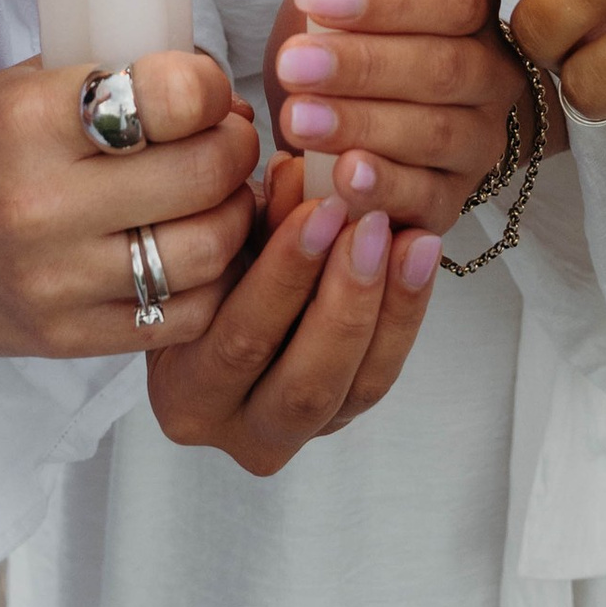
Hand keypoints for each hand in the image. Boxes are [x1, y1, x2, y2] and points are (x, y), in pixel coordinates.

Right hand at [0, 48, 265, 368]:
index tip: (205, 90)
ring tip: (217, 196)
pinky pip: (181, 317)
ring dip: (233, 216)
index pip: (172, 98)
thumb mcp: (16, 90)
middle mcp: (42, 205)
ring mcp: (56, 282)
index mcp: (28, 122)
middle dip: (236, 147)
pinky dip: (210, 283)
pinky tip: (193, 252)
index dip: (210, 87)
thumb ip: (109, 82)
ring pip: (207, 251)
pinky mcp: (66, 337)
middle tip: (227, 139)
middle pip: (203, 175)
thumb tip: (212, 86)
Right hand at [148, 180, 442, 470]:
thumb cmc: (200, 273)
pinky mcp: (342, 421)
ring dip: (391, 307)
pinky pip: (381, 377)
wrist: (211, 313)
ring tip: (412, 239)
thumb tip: (297, 171)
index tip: (321, 207)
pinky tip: (420, 257)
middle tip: (372, 224)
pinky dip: (406, 315)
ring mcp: (299, 435)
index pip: (242, 341)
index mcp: (185, 397)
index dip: (286, 273)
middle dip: (347, 299)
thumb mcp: (217, 245)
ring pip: (359, 388)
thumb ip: (255, 220)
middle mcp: (240, 434)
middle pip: (306, 383)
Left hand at [265, 0, 520, 234]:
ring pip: (435, 133)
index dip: (385, 0)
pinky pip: (428, 199)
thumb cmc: (348, 41)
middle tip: (291, 65)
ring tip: (299, 119)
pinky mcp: (456, 198)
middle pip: (443, 68)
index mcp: (470, 6)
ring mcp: (480, 140)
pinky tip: (343, 177)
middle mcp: (490, 74)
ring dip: (362, 126)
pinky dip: (385, 190)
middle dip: (361, 66)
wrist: (354, 116)